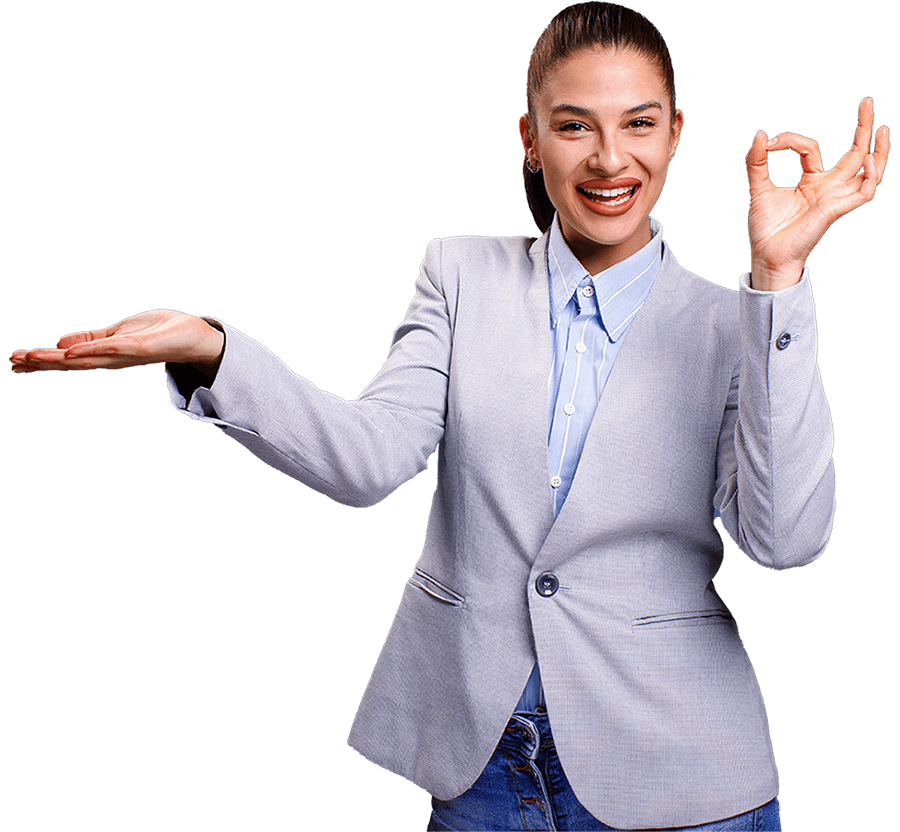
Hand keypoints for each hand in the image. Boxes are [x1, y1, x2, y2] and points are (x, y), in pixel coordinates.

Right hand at [10, 310, 224, 374]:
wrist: (194, 337)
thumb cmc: (160, 333)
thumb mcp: (118, 334)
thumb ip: (92, 341)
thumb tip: (61, 347)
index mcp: (107, 354)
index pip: (69, 359)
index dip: (42, 361)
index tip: (15, 361)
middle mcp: (115, 358)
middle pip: (73, 363)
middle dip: (42, 363)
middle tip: (14, 362)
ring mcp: (128, 354)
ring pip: (88, 359)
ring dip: (59, 360)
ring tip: (32, 357)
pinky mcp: (144, 346)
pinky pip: (115, 349)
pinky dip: (92, 352)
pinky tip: (71, 354)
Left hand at [746, 97, 888, 290]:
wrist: (765, 255)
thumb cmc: (765, 228)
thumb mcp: (759, 188)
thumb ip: (757, 163)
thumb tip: (761, 134)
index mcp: (811, 181)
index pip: (811, 149)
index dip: (792, 140)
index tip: (771, 143)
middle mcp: (827, 188)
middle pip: (854, 154)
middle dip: (863, 128)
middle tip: (867, 101)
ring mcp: (834, 199)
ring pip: (868, 171)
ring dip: (879, 151)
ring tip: (883, 127)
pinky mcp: (835, 211)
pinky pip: (863, 193)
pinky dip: (870, 177)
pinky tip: (869, 161)